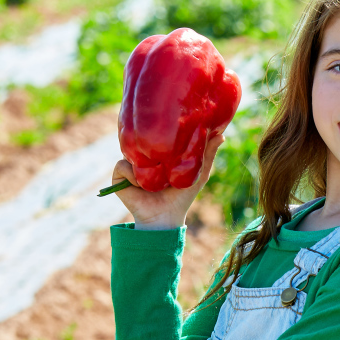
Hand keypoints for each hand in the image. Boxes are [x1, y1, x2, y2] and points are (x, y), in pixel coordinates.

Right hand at [111, 128, 226, 230]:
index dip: (157, 129)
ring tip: (153, 176)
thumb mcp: (198, 173)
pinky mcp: (118, 175)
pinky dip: (132, 175)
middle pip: (138, 138)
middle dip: (145, 140)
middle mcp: (142, 156)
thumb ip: (207, 154)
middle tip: (156, 146)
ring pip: (130, 150)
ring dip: (142, 163)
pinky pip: (121, 164)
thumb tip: (221, 135)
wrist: (164, 216)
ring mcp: (128, 164)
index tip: (163, 122)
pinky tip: (141, 185)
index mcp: (157, 153)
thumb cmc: (182, 196)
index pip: (154, 134)